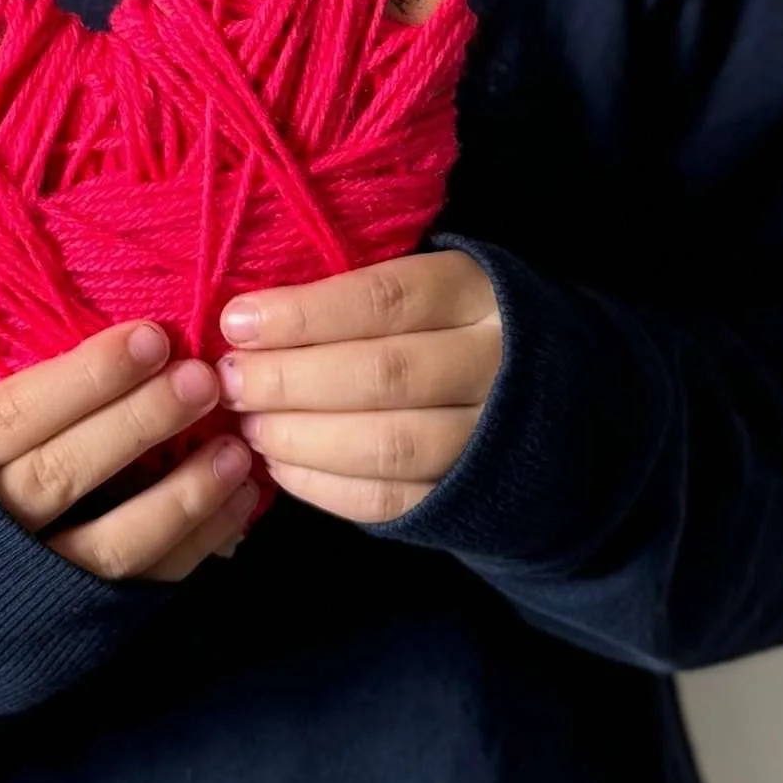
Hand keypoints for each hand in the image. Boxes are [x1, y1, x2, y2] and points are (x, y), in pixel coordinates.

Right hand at [0, 0, 256, 581]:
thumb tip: (65, 317)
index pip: (17, 416)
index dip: (85, 377)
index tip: (149, 336)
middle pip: (66, 472)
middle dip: (141, 424)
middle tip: (208, 376)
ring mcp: (31, 587)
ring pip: (113, 544)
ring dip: (184, 495)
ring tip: (241, 450)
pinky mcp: (71, 627)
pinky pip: (140, 591)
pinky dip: (194, 548)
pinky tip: (241, 507)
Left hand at [213, 250, 502, 523]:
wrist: (553, 405)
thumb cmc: (455, 323)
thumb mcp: (429, 283)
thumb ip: (358, 293)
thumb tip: (252, 313)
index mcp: (476, 294)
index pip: (385, 299)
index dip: (305, 314)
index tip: (237, 322)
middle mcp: (492, 366)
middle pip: (382, 374)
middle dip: (290, 380)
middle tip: (229, 381)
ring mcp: (486, 440)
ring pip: (387, 445)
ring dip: (302, 437)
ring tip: (248, 425)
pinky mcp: (468, 497)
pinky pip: (390, 499)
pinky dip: (324, 486)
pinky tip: (280, 466)